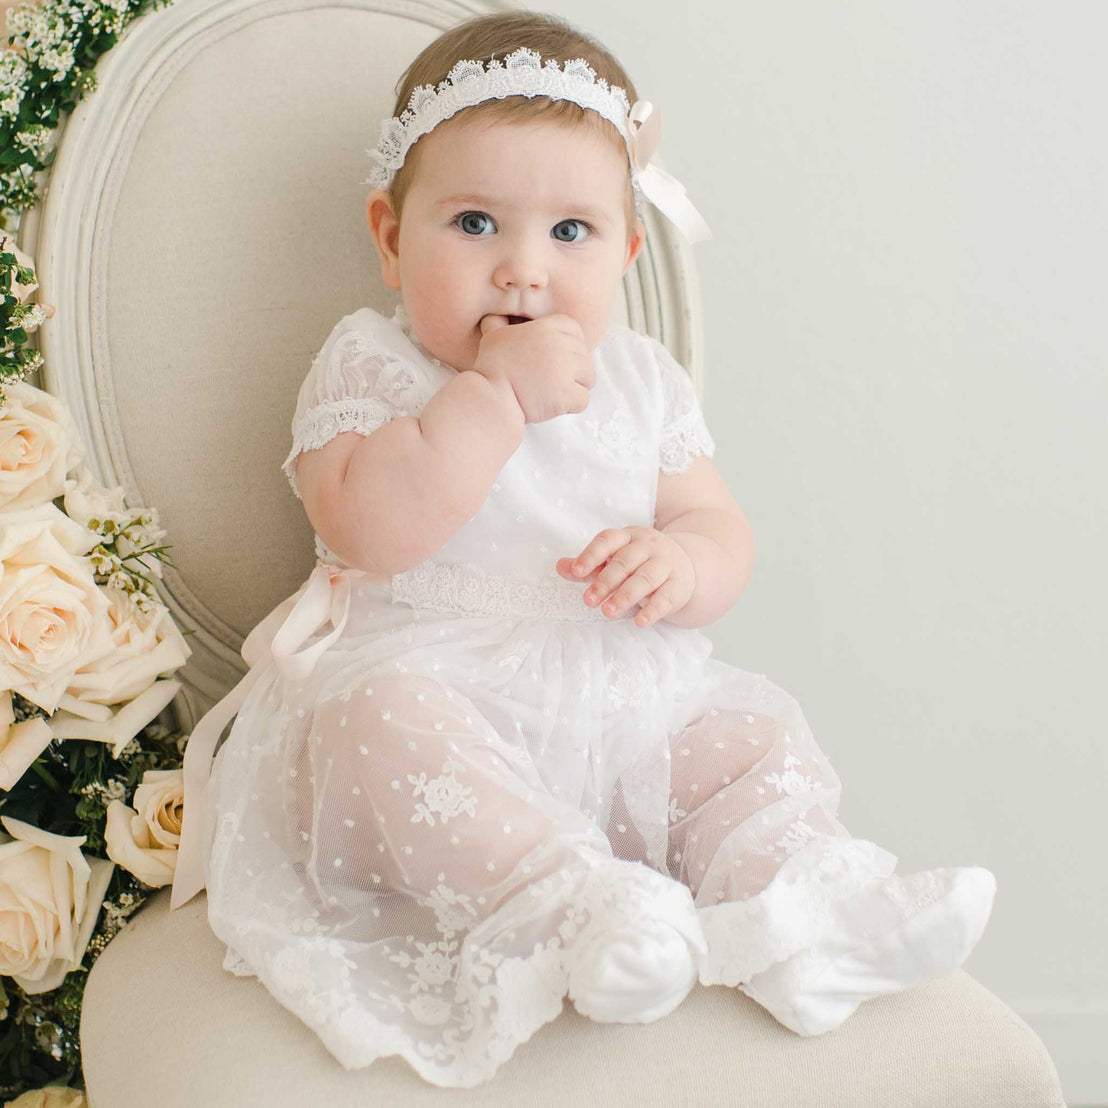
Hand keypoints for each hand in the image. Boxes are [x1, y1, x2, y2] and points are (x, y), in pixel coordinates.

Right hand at [474, 314, 594, 423]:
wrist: (490, 397)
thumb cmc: (491, 368)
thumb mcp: (493, 336)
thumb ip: (499, 322)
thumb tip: (494, 316)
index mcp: (548, 327)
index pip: (575, 331)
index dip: (569, 347)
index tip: (552, 360)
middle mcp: (561, 344)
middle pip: (585, 357)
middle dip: (572, 371)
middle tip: (548, 381)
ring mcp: (566, 369)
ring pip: (589, 379)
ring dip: (574, 388)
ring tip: (551, 393)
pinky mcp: (567, 394)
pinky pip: (583, 400)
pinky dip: (571, 406)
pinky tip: (552, 405)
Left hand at [555, 526, 695, 628]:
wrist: (687, 566)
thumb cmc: (640, 563)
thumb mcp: (615, 559)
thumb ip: (588, 564)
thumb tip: (560, 567)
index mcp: (627, 537)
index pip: (607, 541)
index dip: (591, 555)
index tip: (577, 572)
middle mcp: (647, 547)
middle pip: (625, 562)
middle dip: (605, 581)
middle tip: (588, 601)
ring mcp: (665, 565)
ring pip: (645, 578)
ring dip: (625, 595)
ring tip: (608, 612)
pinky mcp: (678, 585)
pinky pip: (665, 598)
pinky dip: (652, 610)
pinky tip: (639, 622)